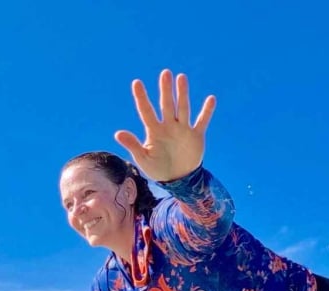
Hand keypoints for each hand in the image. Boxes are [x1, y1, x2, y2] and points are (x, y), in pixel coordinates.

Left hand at [114, 69, 215, 184]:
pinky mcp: (195, 135)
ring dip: (182, 94)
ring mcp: (182, 129)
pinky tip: (211, 99)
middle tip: (165, 73)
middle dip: (165, 90)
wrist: (177, 179)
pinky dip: (206, 112)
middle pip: (166, 105)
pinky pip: (202, 121)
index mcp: (154, 131)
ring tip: (181, 77)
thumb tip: (117, 133)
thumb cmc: (157, 168)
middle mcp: (168, 126)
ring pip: (182, 108)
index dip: (141, 98)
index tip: (136, 83)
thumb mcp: (143, 159)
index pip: (146, 111)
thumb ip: (133, 145)